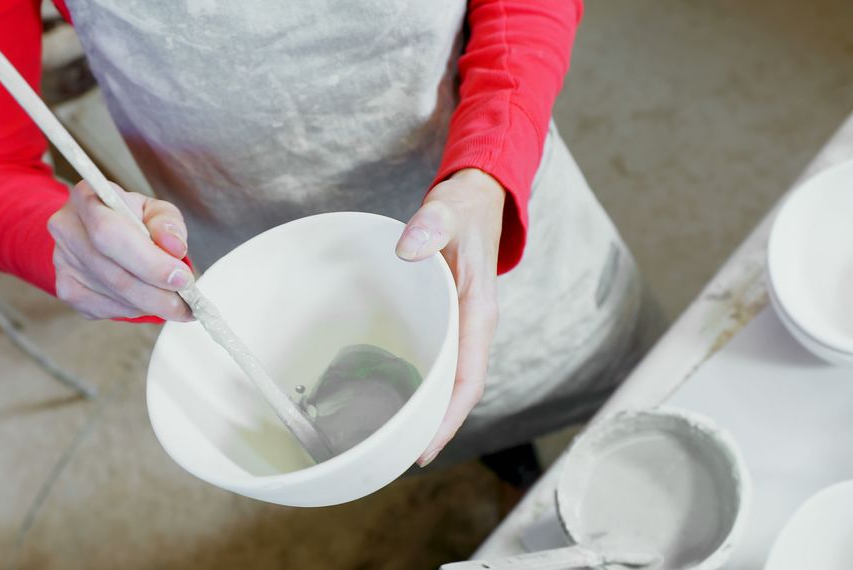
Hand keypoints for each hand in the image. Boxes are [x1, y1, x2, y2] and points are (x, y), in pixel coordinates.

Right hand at [47, 180, 194, 320]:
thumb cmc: (130, 219)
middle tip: (184, 302)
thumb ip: (168, 224)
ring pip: (112, 295)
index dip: (149, 261)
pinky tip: (149, 302)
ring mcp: (63, 261)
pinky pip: (106, 308)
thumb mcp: (154, 211)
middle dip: (155, 292)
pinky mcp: (66, 288)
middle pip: (112, 271)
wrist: (97, 231)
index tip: (182, 278)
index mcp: (86, 197)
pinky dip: (134, 310)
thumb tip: (174, 247)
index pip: (111, 233)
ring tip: (176, 304)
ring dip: (150, 304)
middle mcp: (67, 228)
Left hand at [396, 168, 505, 466]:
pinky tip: (399, 397)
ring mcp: (464, 327)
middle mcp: (474, 327)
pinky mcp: (452, 322)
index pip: (469, 379)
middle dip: (436, 428)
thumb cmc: (462, 208)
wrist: (477, 199)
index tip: (424, 448)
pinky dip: (424, 386)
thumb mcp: (446, 212)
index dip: (448, 418)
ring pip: (451, 382)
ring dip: (429, 412)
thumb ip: (429, 227)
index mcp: (479, 312)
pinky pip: (442, 363)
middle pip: (460, 392)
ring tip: (395, 440)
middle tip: (399, 458)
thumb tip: (409, 249)